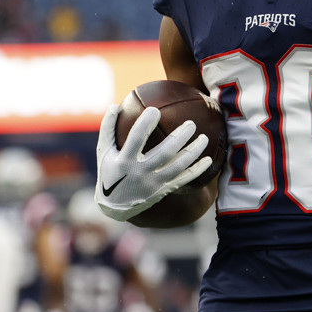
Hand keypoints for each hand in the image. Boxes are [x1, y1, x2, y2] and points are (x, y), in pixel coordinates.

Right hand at [95, 104, 212, 221]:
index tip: (155, 110)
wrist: (114, 207)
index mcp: (124, 161)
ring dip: (193, 152)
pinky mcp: (163, 190)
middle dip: (179, 138)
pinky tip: (208, 159)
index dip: (145, 123)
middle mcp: (140, 173)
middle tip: (191, 123)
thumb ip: (108, 128)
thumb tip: (115, 104)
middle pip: (164, 153)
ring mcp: (153, 184)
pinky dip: (197, 170)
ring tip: (204, 138)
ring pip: (178, 167)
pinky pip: (183, 180)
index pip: (136, 138)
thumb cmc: (109, 172)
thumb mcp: (103, 151)